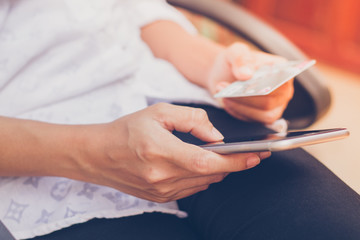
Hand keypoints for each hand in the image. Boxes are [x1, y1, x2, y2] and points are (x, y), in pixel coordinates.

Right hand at [76, 103, 269, 201]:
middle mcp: (161, 177)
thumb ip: (192, 120)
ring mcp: (160, 191)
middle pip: (209, 175)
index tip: (256, 156)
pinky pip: (191, 190)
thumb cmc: (127, 129)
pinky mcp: (159, 198)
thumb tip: (216, 137)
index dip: (235, 161)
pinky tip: (198, 165)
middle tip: (246, 153)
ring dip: (216, 170)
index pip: (207, 162)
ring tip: (219, 156)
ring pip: (203, 183)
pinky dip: (201, 177)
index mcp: (160, 151)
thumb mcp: (159, 112)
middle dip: (232, 164)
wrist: (98, 154)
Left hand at [206, 42, 293, 123]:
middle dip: (246, 97)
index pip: (283, 80)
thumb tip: (247, 74)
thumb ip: (241, 58)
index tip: (249, 81)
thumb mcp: (235, 52)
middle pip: (270, 101)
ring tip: (224, 95)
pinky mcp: (261, 117)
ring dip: (240, 106)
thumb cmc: (235, 62)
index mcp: (282, 70)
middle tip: (224, 87)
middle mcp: (283, 90)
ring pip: (262, 114)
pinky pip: (251, 120)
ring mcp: (274, 106)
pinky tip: (226, 101)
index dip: (269, 84)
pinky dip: (237, 111)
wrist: (224, 74)